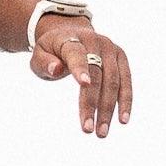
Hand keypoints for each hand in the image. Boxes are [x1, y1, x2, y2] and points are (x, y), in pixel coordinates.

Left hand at [32, 15, 132, 137]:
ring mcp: (112, 49)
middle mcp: (96, 42)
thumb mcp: (39, 54)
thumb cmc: (51, 50)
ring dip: (109, 108)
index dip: (80, 68)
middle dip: (93, 103)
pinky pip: (126, 82)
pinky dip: (125, 101)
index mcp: (73, 39)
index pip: (76, 54)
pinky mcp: (121, 58)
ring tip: (102, 132)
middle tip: (88, 129)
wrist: (70, 32)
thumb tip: (56, 69)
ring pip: (114, 81)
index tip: (84, 84)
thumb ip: (44, 62)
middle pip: (97, 74)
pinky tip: (122, 120)